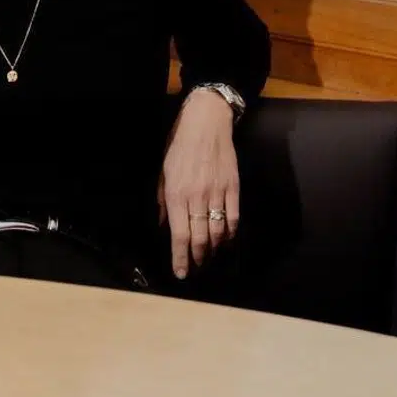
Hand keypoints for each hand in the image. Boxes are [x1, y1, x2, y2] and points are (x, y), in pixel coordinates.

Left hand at [159, 89, 239, 278]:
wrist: (206, 123)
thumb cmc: (179, 146)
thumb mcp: (163, 172)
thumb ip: (163, 201)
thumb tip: (165, 225)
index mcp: (176, 194)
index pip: (179, 235)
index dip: (180, 257)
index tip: (181, 273)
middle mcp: (197, 197)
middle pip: (200, 238)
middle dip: (198, 258)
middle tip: (196, 267)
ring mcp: (217, 193)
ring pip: (218, 232)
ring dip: (214, 249)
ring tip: (210, 257)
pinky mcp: (233, 188)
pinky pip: (233, 218)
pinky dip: (231, 234)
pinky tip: (227, 241)